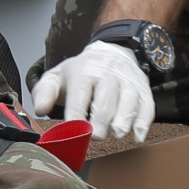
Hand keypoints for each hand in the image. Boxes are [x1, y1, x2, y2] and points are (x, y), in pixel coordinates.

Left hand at [32, 40, 153, 145]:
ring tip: (117, 134)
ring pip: (129, 98)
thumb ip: (44, 92)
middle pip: (106, 97)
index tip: (73, 131)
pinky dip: (144, 120)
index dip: (76, 113)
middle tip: (95, 136)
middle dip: (101, 118)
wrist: (110, 52)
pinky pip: (147, 104)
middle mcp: (107, 74)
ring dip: (124, 118)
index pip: (80, 93)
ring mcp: (127, 81)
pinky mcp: (143, 89)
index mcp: (84, 72)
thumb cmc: (80, 73)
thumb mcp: (57, 76)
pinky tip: (138, 135)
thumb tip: (40, 109)